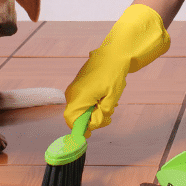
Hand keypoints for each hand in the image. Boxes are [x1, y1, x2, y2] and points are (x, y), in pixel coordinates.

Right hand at [64, 4, 169, 134]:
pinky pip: (82, 100)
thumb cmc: (113, 74)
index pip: (71, 120)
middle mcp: (73, 92)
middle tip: (108, 116)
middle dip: (91, 120)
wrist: (114, 53)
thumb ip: (102, 113)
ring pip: (80, 108)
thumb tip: (93, 124)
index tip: (91, 133)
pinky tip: (106, 99)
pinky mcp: (79, 84)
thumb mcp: (112, 97)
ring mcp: (75, 87)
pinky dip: (93, 103)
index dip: (80, 129)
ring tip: (110, 106)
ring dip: (94, 111)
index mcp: (79, 96)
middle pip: (76, 115)